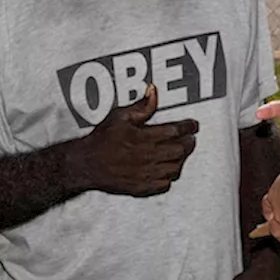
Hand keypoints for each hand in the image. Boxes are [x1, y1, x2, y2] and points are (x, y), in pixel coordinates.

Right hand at [76, 84, 199, 196]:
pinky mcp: (142, 188)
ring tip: (180, 153)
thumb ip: (141, 106)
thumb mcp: (120, 116)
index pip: (176, 131)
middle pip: (180, 150)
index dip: (188, 127)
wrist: (86, 164)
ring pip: (175, 168)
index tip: (193, 125)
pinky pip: (165, 185)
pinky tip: (167, 170)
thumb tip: (153, 92)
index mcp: (144, 138)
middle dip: (189, 143)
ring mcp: (146, 174)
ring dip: (181, 160)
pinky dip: (169, 177)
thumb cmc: (101, 141)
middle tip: (190, 138)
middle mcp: (148, 157)